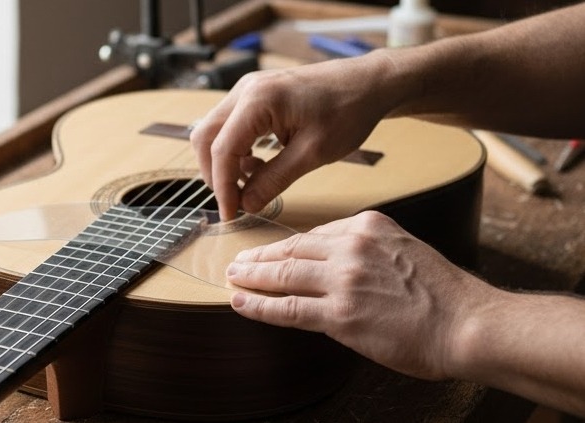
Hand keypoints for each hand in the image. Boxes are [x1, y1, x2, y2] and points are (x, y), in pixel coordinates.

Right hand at [190, 54, 400, 219]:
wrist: (368, 83)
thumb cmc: (348, 111)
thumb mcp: (313, 153)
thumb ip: (274, 180)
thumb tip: (247, 204)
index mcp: (258, 101)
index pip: (222, 150)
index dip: (222, 187)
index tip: (231, 214)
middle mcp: (245, 90)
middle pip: (205, 138)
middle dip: (215, 174)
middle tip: (235, 202)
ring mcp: (248, 89)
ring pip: (213, 131)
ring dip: (224, 162)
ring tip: (252, 183)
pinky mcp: (255, 94)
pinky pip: (230, 125)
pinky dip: (235, 149)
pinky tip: (258, 164)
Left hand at [226, 211, 490, 379]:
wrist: (469, 324)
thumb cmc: (445, 295)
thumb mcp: (404, 250)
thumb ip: (367, 251)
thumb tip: (334, 266)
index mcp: (368, 226)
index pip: (315, 234)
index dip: (287, 246)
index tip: (271, 252)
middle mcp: (351, 247)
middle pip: (292, 249)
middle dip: (261, 257)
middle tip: (239, 262)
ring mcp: (343, 280)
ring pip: (284, 274)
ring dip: (252, 277)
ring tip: (233, 279)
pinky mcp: (340, 314)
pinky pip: (288, 308)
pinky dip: (259, 305)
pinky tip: (242, 303)